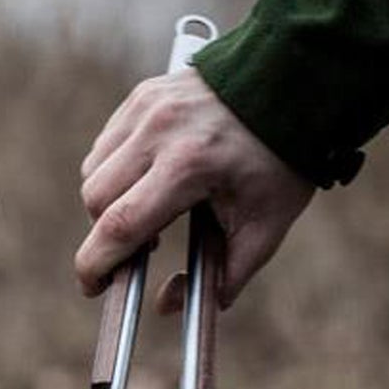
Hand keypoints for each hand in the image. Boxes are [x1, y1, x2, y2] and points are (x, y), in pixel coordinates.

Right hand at [76, 69, 314, 310]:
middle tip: (138, 250)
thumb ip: (222, 278)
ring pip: (93, 171)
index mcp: (188, 166)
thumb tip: (166, 306)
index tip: (93, 287)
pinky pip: (106, 145)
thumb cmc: (282, 160)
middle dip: (106, 235)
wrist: (295, 83)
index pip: (119, 226)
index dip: (96, 265)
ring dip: (107, 203)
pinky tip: (148, 180)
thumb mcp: (266, 228)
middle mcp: (158, 131)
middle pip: (96, 200)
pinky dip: (115, 172)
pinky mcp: (143, 94)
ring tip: (148, 212)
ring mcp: (146, 107)